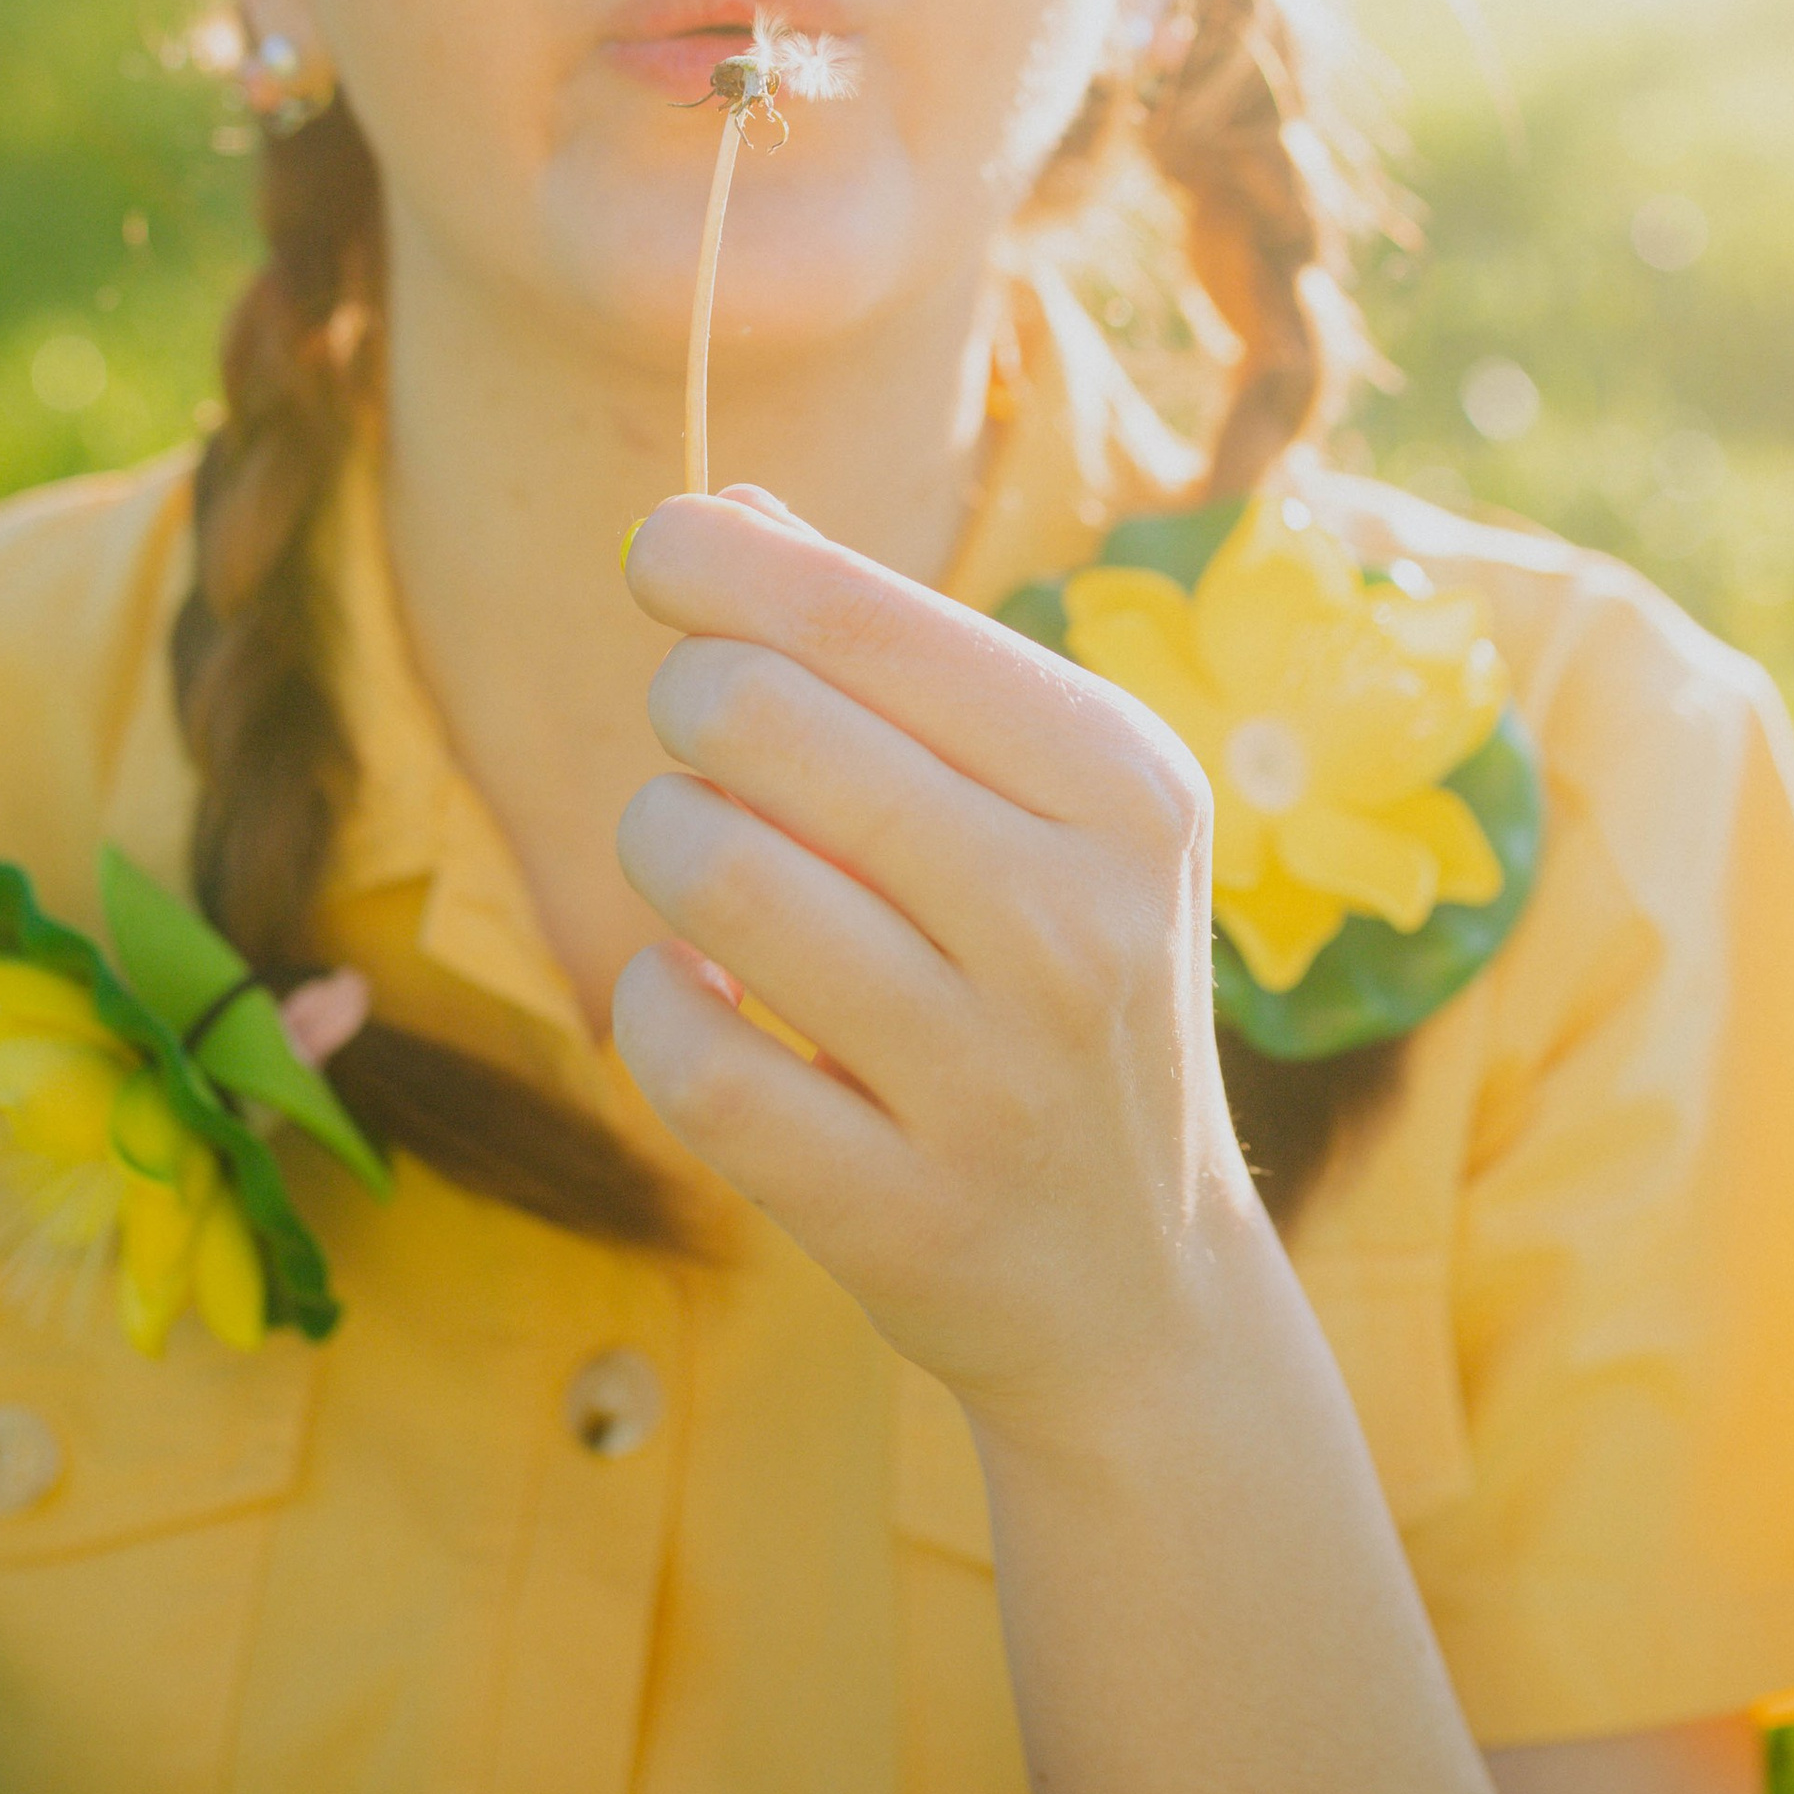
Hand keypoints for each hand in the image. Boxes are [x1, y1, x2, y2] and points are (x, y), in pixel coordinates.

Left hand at [613, 488, 1267, 1446]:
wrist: (1138, 1286)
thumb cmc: (1055, 980)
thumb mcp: (1042, 806)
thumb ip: (892, 650)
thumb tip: (725, 508)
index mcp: (1123, 785)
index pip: (865, 616)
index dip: (720, 562)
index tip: (661, 553)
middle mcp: (1076, 920)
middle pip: (759, 717)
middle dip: (687, 705)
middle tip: (708, 750)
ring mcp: (993, 1078)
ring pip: (709, 872)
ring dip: (660, 846)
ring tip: (701, 872)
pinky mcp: (897, 1210)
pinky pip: (684, 1054)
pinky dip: (654, 1004)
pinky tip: (702, 1001)